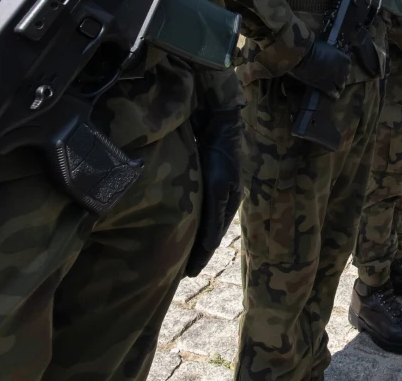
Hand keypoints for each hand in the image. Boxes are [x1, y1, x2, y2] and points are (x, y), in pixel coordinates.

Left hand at [185, 105, 241, 276]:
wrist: (219, 126)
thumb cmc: (220, 157)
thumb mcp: (219, 188)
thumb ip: (213, 217)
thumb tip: (208, 247)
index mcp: (226, 206)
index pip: (212, 240)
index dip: (200, 257)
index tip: (187, 275)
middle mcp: (219, 201)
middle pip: (205, 234)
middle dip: (194, 252)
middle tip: (177, 271)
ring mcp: (211, 191)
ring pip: (199, 223)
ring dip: (189, 238)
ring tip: (175, 253)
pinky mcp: (201, 181)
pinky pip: (193, 209)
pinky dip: (187, 222)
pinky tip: (175, 225)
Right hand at [288, 41, 351, 97]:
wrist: (304, 56)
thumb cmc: (312, 48)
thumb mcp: (326, 47)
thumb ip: (331, 54)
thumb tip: (331, 56)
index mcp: (341, 57)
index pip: (348, 64)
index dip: (345, 67)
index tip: (342, 69)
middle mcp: (341, 68)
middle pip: (345, 75)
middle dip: (343, 77)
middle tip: (339, 80)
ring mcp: (334, 78)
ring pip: (340, 84)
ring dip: (339, 86)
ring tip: (338, 89)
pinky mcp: (326, 85)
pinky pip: (332, 91)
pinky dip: (333, 94)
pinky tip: (335, 96)